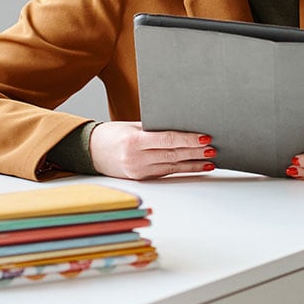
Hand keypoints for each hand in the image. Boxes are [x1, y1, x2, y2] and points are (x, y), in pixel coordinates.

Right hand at [88, 121, 215, 179]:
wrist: (90, 152)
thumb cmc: (112, 134)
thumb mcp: (132, 126)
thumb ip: (155, 128)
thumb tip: (183, 125)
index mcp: (134, 141)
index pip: (168, 140)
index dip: (188, 140)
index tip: (205, 137)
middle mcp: (136, 158)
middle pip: (173, 154)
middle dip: (195, 151)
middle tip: (213, 148)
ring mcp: (139, 171)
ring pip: (172, 166)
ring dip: (193, 163)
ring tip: (211, 159)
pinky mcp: (141, 178)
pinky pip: (167, 173)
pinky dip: (183, 169)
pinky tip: (197, 166)